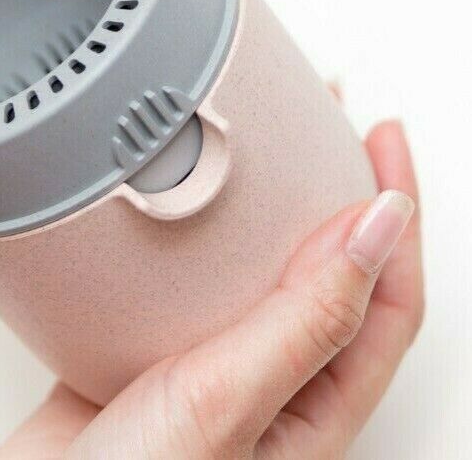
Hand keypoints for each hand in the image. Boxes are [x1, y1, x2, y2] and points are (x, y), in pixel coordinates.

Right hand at [0, 120, 422, 458]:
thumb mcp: (229, 400)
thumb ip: (306, 317)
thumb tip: (379, 228)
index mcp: (312, 411)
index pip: (385, 300)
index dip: (394, 215)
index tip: (382, 138)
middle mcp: (265, 385)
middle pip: (324, 275)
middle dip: (334, 194)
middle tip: (329, 123)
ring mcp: (201, 366)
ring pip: (250, 271)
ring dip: (261, 206)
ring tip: (261, 147)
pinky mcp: (139, 349)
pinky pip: (177, 277)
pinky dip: (182, 229)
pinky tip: (166, 203)